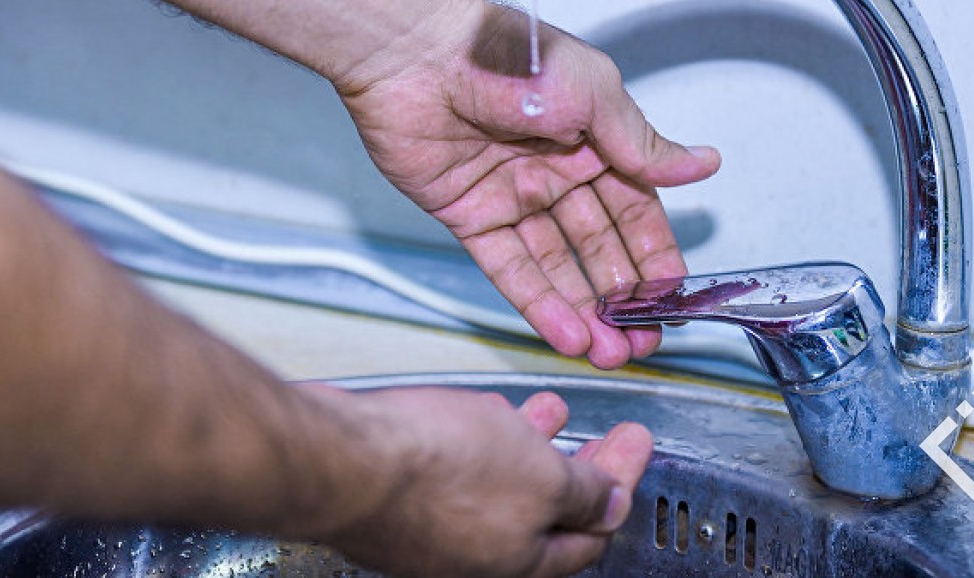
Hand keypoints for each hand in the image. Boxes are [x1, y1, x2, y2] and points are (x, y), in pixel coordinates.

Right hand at [326, 388, 651, 576]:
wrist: (340, 457)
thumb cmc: (432, 470)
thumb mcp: (540, 476)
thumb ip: (583, 492)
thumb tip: (612, 503)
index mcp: (518, 561)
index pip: (589, 534)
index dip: (620, 485)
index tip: (634, 447)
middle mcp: (474, 554)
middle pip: (546, 514)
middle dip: (581, 467)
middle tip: (605, 437)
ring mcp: (434, 528)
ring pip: (500, 487)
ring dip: (534, 445)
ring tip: (550, 411)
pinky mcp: (401, 497)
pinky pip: (460, 472)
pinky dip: (485, 443)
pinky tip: (487, 414)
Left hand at [338, 0, 720, 367]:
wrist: (417, 54)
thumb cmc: (506, 54)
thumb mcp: (593, 95)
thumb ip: (641, 145)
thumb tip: (702, 164)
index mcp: (593, 139)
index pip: (635, 209)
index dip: (654, 255)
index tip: (673, 299)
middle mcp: (555, 171)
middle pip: (598, 246)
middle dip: (622, 298)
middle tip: (643, 341)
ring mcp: (512, 196)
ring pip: (557, 265)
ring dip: (584, 311)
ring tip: (610, 354)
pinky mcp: (470, 215)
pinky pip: (510, 267)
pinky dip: (538, 302)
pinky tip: (566, 334)